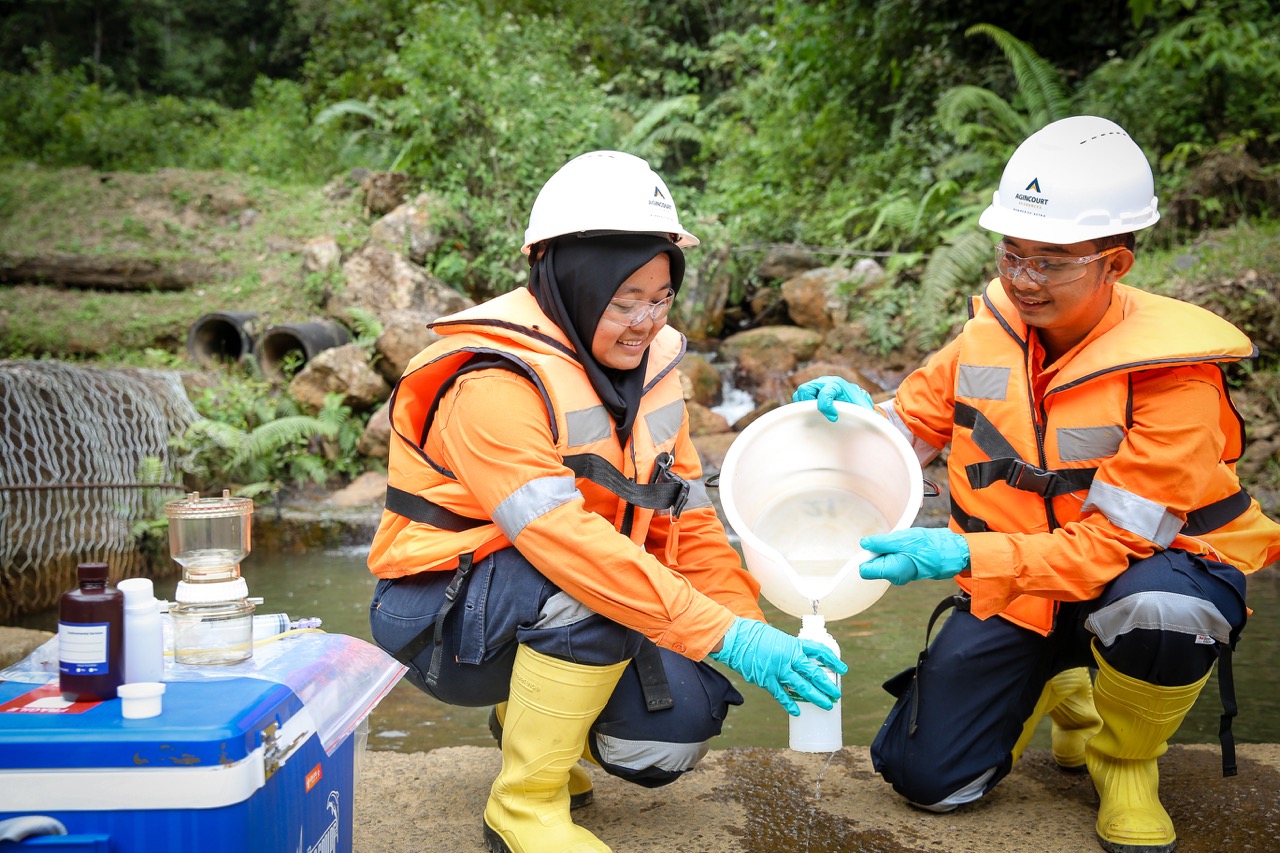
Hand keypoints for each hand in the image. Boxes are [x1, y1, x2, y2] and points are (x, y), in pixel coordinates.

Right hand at [710, 617, 846, 715]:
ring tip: (826, 705)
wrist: (734, 639)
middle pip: (814, 673)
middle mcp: (788, 658)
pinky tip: (797, 711)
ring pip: (802, 687)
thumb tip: (796, 660)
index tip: (842, 668)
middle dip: (827, 685)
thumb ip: (788, 649)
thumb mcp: (777, 637)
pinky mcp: (765, 680)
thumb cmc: (753, 634)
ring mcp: (777, 670)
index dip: (832, 660)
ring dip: (815, 697)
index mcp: (793, 645)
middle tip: (836, 694)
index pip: (819, 652)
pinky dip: (789, 704)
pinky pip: (781, 694)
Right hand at [791, 375, 874, 421]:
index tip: (834, 418)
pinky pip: (799, 397)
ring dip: (805, 405)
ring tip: (816, 414)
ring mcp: (815, 386)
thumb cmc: (859, 405)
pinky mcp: (810, 391)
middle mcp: (824, 382)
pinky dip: (803, 405)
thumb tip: (875, 421)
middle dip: (810, 404)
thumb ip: (867, 414)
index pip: (826, 392)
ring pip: (800, 393)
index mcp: (837, 384)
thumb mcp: (864, 409)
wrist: (856, 399)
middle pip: (806, 389)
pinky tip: (813, 413)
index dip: (826, 406)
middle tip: (819, 415)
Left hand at [859, 528, 969, 584]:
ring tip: (903, 543)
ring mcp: (900, 573)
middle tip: (893, 542)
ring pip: (883, 560)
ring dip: (888, 549)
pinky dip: (896, 551)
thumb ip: (881, 543)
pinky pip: (893, 559)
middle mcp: (894, 576)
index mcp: (891, 571)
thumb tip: (864, 544)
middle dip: (878, 551)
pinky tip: (907, 546)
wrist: (950, 551)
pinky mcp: (905, 568)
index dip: (864, 556)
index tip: (872, 546)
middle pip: (873, 564)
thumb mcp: (902, 540)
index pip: (864, 570)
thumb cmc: (928, 546)